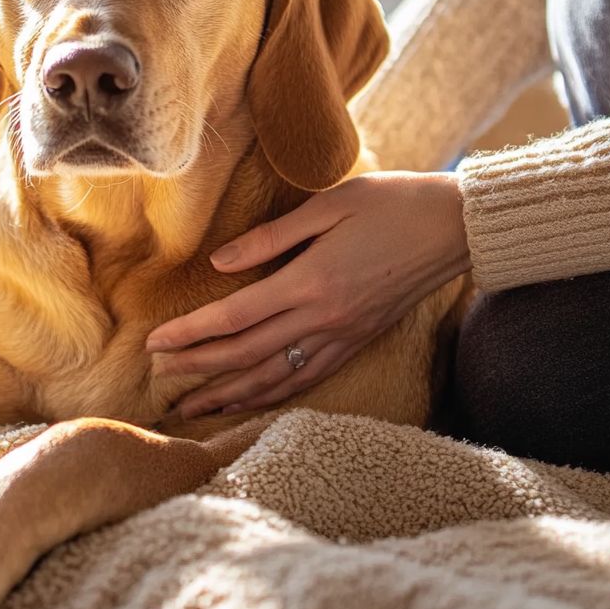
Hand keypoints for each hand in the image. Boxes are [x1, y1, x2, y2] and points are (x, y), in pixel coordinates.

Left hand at [146, 171, 470, 417]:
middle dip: (198, 367)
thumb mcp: (328, 205)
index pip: (235, 317)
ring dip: (230, 393)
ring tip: (192, 405)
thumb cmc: (391, 204)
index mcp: (310, 282)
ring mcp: (343, 336)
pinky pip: (307, 378)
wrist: (455, 228)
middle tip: (158, 375)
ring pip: (275, 377)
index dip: (191, 332)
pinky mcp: (358, 342)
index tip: (154, 342)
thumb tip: (219, 262)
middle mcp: (323, 319)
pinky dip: (273, 394)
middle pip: (246, 354)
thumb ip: (270, 238)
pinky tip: (250, 401)